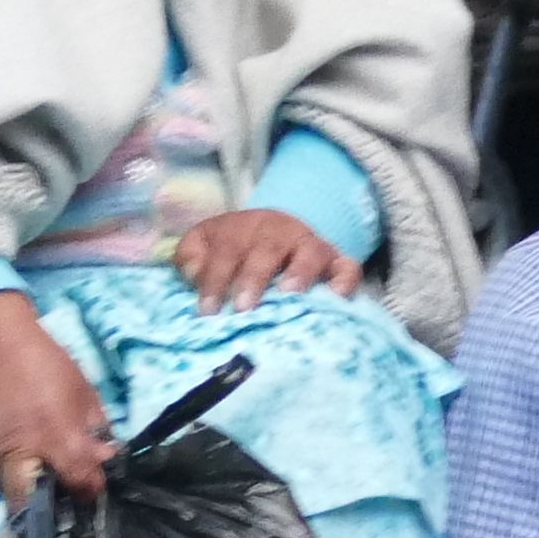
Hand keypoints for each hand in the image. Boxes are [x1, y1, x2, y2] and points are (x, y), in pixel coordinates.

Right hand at [0, 291, 112, 503]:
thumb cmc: (42, 360)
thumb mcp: (82, 390)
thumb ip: (95, 428)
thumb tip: (104, 457)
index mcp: (55, 435)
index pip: (81, 481)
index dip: (95, 488)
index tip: (100, 482)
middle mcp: (25, 455)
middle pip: (43, 507)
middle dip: (62, 506)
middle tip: (77, 493)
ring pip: (21, 500)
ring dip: (42, 500)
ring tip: (60, 484)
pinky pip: (8, 484)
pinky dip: (25, 485)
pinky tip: (40, 472)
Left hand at [174, 207, 362, 311]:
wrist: (274, 231)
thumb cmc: (233, 248)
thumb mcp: (204, 244)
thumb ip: (191, 257)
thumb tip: (193, 274)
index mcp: (243, 227)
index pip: (227, 249)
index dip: (215, 279)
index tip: (208, 311)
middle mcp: (280, 231)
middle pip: (268, 247)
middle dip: (255, 277)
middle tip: (244, 308)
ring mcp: (311, 245)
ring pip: (311, 251)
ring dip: (301, 272)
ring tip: (290, 296)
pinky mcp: (337, 262)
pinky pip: (348, 267)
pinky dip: (345, 280)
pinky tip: (335, 297)